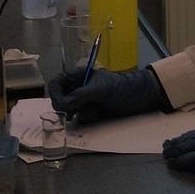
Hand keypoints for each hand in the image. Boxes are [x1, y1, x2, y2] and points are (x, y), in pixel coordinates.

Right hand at [47, 66, 168, 125]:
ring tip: (90, 110)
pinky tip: (97, 113)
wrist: (140, 97)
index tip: (60, 104)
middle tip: (72, 112)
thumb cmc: (121, 87)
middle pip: (59, 99)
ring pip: (69, 110)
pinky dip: (85, 117)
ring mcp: (84, 100)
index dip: (55, 94)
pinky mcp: (90, 111)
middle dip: (64, 106)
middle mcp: (78, 88)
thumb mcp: (100, 89)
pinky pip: (80, 118)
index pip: (56, 84)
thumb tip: (64, 104)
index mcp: (78, 76)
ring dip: (76, 113)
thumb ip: (80, 95)